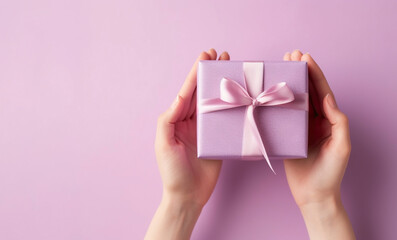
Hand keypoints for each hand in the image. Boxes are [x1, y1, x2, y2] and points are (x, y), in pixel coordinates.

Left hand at [146, 49, 229, 239]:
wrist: (188, 196)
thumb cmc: (172, 172)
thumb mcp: (163, 143)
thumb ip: (168, 119)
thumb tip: (180, 97)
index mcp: (177, 118)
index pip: (187, 91)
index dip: (195, 73)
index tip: (205, 56)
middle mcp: (191, 120)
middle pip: (201, 91)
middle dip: (210, 73)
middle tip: (221, 55)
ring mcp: (205, 129)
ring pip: (214, 101)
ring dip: (221, 85)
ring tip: (230, 67)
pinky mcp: (217, 139)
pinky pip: (225, 119)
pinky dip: (231, 106)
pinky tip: (239, 95)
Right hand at [283, 50, 354, 238]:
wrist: (313, 195)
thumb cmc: (330, 174)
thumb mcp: (342, 147)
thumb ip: (338, 121)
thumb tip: (327, 98)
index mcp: (329, 120)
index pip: (322, 91)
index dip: (315, 73)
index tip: (305, 57)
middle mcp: (315, 120)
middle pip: (308, 91)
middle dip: (301, 72)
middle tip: (291, 55)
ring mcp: (300, 127)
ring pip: (295, 100)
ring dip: (289, 83)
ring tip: (281, 66)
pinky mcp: (288, 136)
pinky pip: (283, 115)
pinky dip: (278, 102)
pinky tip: (271, 92)